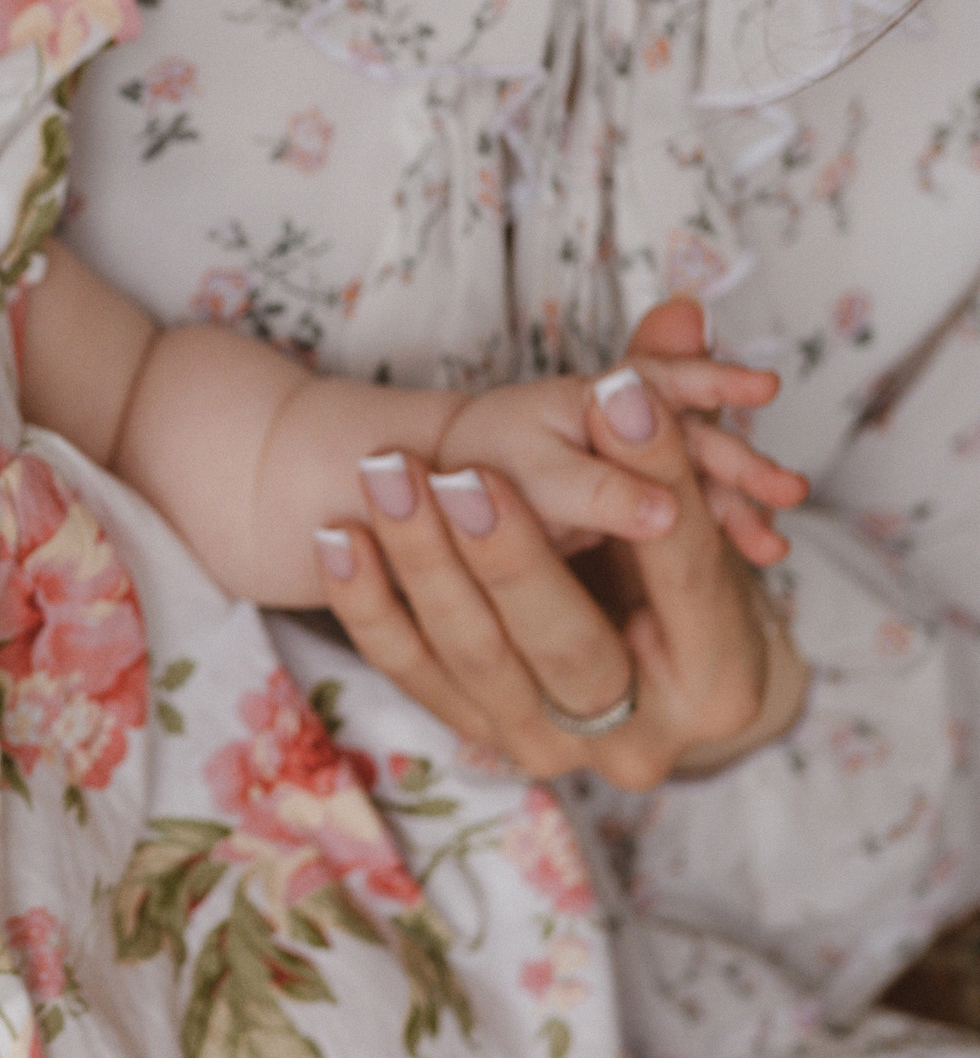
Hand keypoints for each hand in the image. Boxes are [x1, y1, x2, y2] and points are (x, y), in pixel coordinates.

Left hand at [311, 301, 808, 791]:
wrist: (635, 675)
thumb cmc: (675, 580)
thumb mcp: (693, 505)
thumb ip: (678, 410)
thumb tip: (677, 312)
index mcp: (719, 681)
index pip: (681, 579)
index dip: (638, 490)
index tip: (599, 405)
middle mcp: (639, 739)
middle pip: (572, 648)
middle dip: (513, 557)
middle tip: (462, 472)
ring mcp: (553, 745)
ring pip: (478, 660)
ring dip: (423, 567)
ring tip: (385, 478)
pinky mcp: (479, 735)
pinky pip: (410, 672)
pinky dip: (369, 604)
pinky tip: (338, 538)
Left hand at [432, 339, 807, 569]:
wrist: (450, 505)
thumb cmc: (481, 474)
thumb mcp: (534, 477)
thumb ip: (596, 486)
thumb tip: (668, 508)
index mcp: (593, 401)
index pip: (660, 383)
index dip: (713, 384)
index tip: (764, 389)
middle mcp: (621, 427)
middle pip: (692, 439)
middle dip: (743, 464)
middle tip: (791, 494)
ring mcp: (630, 468)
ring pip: (694, 483)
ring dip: (735, 508)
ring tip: (773, 548)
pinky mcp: (631, 511)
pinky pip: (683, 516)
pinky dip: (713, 534)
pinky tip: (749, 556)